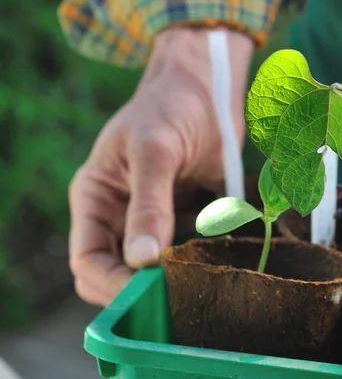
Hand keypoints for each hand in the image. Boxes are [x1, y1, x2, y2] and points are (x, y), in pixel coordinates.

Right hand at [69, 27, 252, 305]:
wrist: (207, 86)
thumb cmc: (170, 107)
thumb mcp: (154, 150)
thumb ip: (148, 202)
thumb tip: (143, 259)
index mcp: (96, 199)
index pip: (88, 260)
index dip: (112, 283)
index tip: (149, 292)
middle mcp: (119, 214)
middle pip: (116, 273)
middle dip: (140, 288)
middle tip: (178, 291)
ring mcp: (152, 218)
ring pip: (151, 269)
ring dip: (171, 279)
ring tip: (198, 279)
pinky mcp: (184, 217)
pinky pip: (184, 252)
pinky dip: (196, 262)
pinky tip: (215, 261)